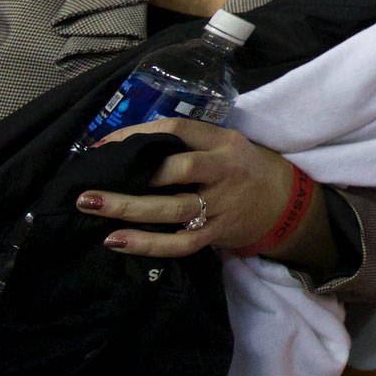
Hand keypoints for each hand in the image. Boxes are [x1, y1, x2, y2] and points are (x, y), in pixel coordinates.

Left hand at [77, 118, 303, 257]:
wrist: (286, 204)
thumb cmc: (243, 170)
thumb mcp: (226, 146)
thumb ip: (189, 146)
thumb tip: (127, 147)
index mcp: (224, 142)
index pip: (178, 130)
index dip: (137, 135)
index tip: (103, 147)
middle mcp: (225, 170)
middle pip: (176, 170)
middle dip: (132, 176)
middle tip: (90, 186)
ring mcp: (224, 204)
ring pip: (174, 209)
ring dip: (131, 210)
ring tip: (94, 209)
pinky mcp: (220, 233)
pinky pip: (181, 243)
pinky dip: (148, 244)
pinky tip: (117, 242)